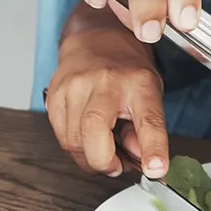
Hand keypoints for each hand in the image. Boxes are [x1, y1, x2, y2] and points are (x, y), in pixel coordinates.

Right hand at [45, 13, 167, 178]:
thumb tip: (142, 162)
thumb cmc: (126, 71)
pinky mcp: (54, 94)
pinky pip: (60, 136)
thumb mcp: (150, 95)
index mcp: (138, 83)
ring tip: (102, 149)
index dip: (153, 148)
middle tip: (115, 165)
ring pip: (73, 140)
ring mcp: (75, 86)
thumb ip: (147, 131)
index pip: (148, 120)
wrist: (96, 41)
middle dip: (103, 161)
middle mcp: (105, 82)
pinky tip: (85, 136)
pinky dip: (74, 146)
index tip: (155, 169)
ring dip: (89, 158)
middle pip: (94, 131)